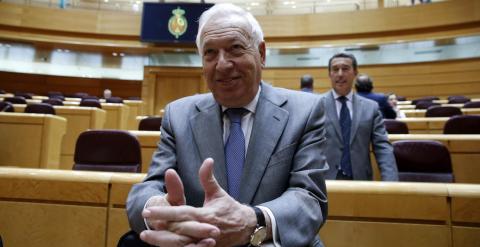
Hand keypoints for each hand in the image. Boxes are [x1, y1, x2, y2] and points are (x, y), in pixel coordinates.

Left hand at [140, 158, 257, 246]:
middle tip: (144, 221)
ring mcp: (203, 242)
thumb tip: (207, 160)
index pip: (182, 214)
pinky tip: (159, 244)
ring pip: (180, 244)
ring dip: (162, 241)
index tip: (149, 210)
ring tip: (146, 236)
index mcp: (206, 215)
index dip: (165, 212)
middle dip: (159, 227)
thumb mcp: (218, 192)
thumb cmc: (229, 208)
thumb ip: (208, 178)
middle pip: (178, 231)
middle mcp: (204, 230)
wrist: (246, 228)